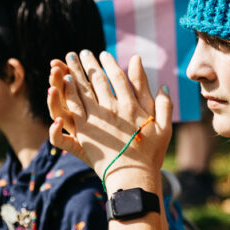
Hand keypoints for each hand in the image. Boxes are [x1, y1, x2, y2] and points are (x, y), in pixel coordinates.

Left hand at [47, 50, 172, 186]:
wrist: (133, 177)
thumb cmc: (151, 155)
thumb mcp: (164, 128)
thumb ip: (164, 104)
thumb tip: (163, 84)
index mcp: (133, 106)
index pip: (119, 78)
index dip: (110, 64)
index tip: (104, 55)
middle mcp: (114, 108)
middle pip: (98, 80)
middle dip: (90, 64)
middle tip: (83, 53)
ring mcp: (98, 119)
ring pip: (84, 89)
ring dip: (76, 72)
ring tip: (68, 60)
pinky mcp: (85, 130)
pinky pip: (75, 106)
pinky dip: (69, 92)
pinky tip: (64, 82)